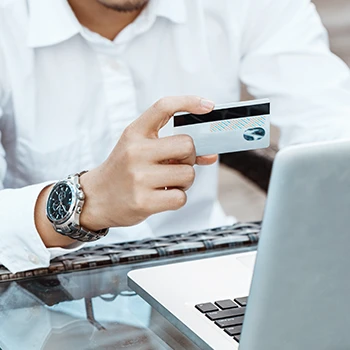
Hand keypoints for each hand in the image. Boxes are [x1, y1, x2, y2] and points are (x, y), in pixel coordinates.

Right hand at [80, 96, 217, 230]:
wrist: (95, 198)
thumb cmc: (123, 170)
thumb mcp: (139, 149)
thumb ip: (172, 148)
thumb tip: (211, 155)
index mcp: (134, 133)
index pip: (163, 107)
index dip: (188, 102)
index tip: (208, 106)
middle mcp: (135, 151)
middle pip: (187, 145)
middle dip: (190, 157)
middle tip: (178, 163)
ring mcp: (138, 177)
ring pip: (188, 173)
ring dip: (185, 180)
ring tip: (168, 182)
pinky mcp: (143, 201)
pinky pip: (180, 197)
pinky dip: (178, 197)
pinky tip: (163, 195)